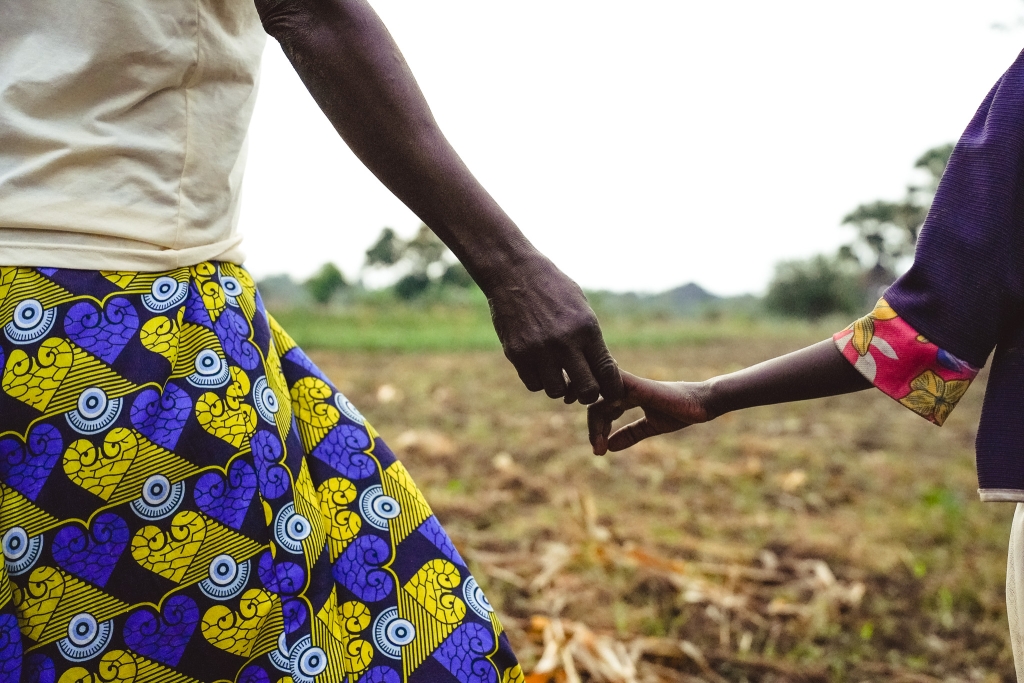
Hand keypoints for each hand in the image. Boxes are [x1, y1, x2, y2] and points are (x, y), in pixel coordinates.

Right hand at [485, 255, 621, 404]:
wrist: (514, 272)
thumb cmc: (552, 287)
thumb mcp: (581, 308)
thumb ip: (591, 339)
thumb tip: (601, 371)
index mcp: (587, 329)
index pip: (607, 372)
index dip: (612, 388)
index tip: (609, 390)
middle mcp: (564, 343)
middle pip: (586, 391)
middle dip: (587, 394)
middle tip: (582, 387)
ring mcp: (539, 350)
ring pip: (556, 392)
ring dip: (559, 387)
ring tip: (558, 372)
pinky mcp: (517, 354)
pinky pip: (533, 385)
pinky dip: (539, 380)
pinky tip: (540, 366)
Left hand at [588, 371, 710, 453]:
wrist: (702, 403)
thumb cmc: (680, 412)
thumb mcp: (650, 426)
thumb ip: (631, 434)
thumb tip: (610, 447)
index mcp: (627, 395)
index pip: (601, 407)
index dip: (597, 428)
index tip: (600, 450)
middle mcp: (625, 388)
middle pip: (596, 403)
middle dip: (593, 428)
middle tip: (597, 451)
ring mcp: (631, 385)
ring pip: (600, 397)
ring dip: (595, 422)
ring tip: (599, 446)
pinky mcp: (639, 386)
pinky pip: (614, 387)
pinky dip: (605, 403)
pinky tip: (606, 423)